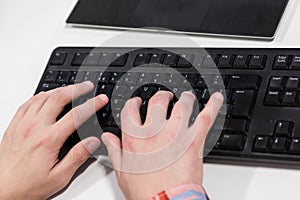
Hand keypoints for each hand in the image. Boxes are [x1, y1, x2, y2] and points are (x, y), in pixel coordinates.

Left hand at [0, 82, 107, 199]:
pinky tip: (46, 95)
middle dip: (76, 89)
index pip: (76, 115)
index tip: (100, 99)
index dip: (92, 104)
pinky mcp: (14, 126)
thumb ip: (78, 156)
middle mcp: (34, 128)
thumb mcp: (59, 177)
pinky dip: (40, 95)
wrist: (1, 190)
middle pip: (58, 98)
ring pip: (42, 97)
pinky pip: (28, 103)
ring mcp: (22, 125)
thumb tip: (93, 142)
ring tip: (71, 88)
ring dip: (59, 89)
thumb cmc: (27, 186)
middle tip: (87, 86)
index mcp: (48, 140)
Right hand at [102, 91, 223, 199]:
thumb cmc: (146, 191)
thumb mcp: (123, 172)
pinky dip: (213, 105)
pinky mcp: (193, 140)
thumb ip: (115, 151)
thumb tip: (107, 138)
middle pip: (158, 102)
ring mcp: (175, 134)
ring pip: (182, 105)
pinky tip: (216, 98)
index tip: (137, 102)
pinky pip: (206, 117)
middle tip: (164, 97)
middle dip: (161, 96)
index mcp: (135, 138)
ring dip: (184, 99)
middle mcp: (155, 132)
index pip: (131, 110)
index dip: (134, 103)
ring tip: (185, 98)